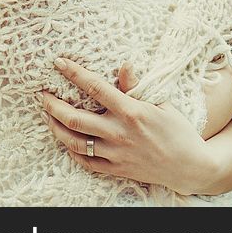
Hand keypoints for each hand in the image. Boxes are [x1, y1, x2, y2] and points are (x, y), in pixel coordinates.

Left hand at [41, 57, 214, 195]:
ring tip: (47, 116)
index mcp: (132, 112)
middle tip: (42, 95)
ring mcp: (116, 154)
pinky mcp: (116, 169)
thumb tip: (124, 65)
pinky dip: (72, 150)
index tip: (60, 63)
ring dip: (56, 128)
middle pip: (75, 118)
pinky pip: (86, 161)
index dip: (75, 74)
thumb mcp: (162, 103)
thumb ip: (137, 86)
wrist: (189, 167)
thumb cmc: (178, 131)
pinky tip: (66, 140)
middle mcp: (119, 133)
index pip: (96, 88)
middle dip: (53, 105)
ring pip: (75, 142)